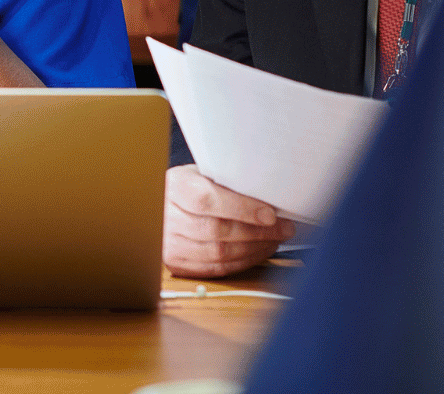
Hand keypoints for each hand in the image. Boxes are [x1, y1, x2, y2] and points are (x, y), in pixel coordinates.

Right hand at [162, 164, 294, 276]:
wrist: (160, 205)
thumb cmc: (187, 188)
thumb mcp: (200, 175)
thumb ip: (226, 183)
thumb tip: (267, 194)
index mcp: (175, 187)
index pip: (208, 201)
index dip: (242, 209)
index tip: (270, 214)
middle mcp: (167, 217)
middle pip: (217, 230)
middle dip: (258, 232)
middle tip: (284, 228)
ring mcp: (170, 243)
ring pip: (219, 252)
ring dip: (255, 249)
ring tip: (274, 240)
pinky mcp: (176, 262)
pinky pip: (216, 268)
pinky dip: (242, 262)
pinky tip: (257, 251)